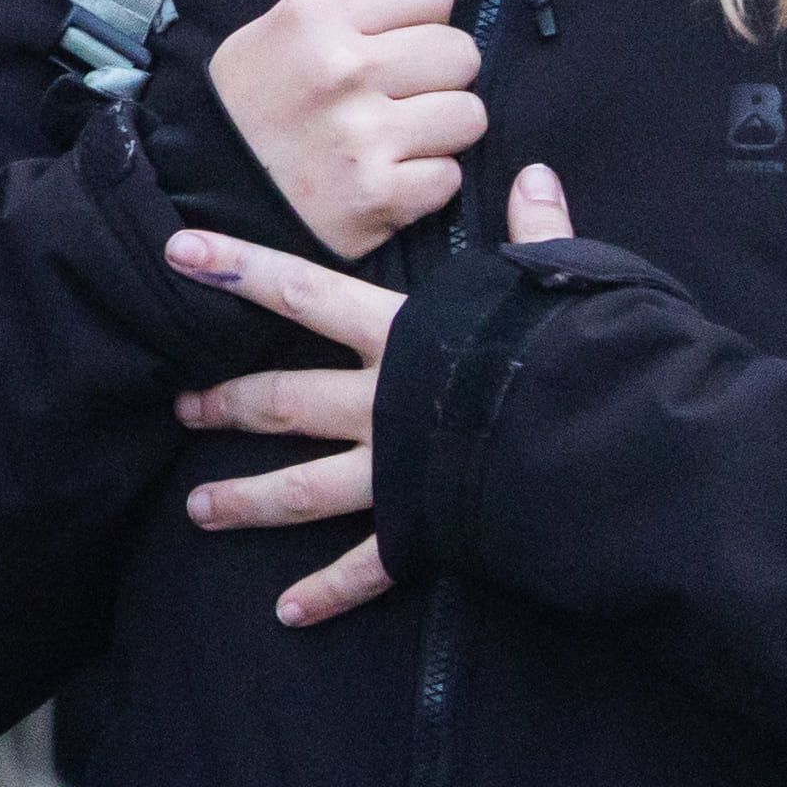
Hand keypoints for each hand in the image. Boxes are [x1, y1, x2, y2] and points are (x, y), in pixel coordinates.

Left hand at [168, 161, 568, 628]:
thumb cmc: (578, 360)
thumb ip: (538, 237)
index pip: (303, 291)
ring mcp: (394, 473)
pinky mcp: (422, 532)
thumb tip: (537, 175)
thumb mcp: (555, 289)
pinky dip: (328, 592)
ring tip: (199, 510)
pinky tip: (289, 611)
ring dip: (247, 499)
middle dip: (228, 402)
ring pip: (302, 487)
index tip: (178, 253)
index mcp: (402, 336)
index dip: (240, 268)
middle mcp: (381, 403)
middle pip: (284, 398)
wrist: (608, 449)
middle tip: (180, 406)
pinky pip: (367, 568)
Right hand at [203, 0, 485, 253]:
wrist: (209, 194)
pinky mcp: (381, 197)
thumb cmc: (252, 101)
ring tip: (398, 133)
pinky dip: (425, 181)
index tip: (392, 37)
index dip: (420, 14)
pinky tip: (388, 174)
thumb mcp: (275, 26)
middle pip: (460, 51)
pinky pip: (450, 176)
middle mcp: (343, 71)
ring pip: (469, 114)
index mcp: (316, 18)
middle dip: (437, 72)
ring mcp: (364, 137)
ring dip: (441, 128)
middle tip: (398, 91)